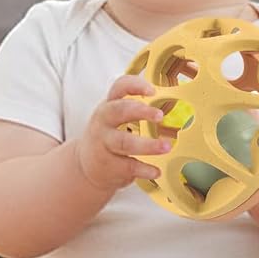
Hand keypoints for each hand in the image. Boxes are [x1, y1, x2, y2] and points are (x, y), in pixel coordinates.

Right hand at [75, 74, 173, 192]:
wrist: (85, 168)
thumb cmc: (108, 137)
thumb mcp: (114, 118)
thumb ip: (134, 107)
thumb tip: (172, 99)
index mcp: (109, 106)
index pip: (119, 88)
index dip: (135, 86)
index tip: (152, 90)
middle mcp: (104, 122)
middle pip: (119, 111)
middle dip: (140, 111)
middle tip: (160, 116)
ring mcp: (104, 144)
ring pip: (124, 142)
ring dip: (148, 144)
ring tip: (166, 146)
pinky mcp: (109, 165)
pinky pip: (128, 166)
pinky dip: (144, 169)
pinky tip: (156, 171)